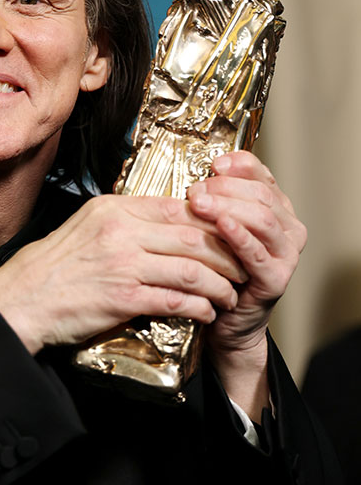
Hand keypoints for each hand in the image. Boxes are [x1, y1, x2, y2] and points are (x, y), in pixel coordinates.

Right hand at [0, 192, 245, 354]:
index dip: (212, 221)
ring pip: (192, 268)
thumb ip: (125, 221)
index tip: (229, 235)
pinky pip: (176, 299)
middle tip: (241, 265)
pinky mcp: (123, 298)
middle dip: (226, 253)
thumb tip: (165, 221)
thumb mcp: (86, 226)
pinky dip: (199, 307)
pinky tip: (207, 312)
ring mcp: (123, 264)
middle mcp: (121, 231)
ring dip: (219, 284)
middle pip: (193, 236)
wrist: (22, 299)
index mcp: (114, 209)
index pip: (178, 207)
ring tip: (230, 293)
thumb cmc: (54, 267)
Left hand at [187, 151, 306, 355]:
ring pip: (261, 219)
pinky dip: (239, 236)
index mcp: (277, 209)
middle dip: (225, 188)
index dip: (238, 165)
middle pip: (261, 195)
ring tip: (199, 203)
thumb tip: (204, 174)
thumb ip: (217, 202)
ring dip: (227, 207)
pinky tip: (221, 226)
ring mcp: (286, 254)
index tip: (212, 164)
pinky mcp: (276, 279)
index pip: (262, 175)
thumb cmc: (219, 269)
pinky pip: (257, 253)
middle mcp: (288, 229)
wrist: (226, 319)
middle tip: (195, 190)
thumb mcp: (218, 229)